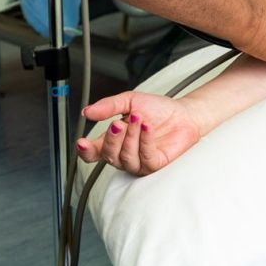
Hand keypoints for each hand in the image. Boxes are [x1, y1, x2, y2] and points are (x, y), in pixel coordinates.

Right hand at [75, 91, 204, 175]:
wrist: (184, 113)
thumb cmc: (157, 109)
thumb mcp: (129, 100)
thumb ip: (108, 106)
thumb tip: (87, 112)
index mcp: (114, 141)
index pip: (93, 153)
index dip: (85, 151)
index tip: (81, 142)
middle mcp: (124, 154)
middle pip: (108, 155)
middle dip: (112, 138)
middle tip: (119, 123)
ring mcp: (139, 162)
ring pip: (125, 158)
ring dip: (130, 137)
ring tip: (138, 118)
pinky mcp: (155, 164)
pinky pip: (145, 158)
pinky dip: (145, 141)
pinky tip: (147, 127)